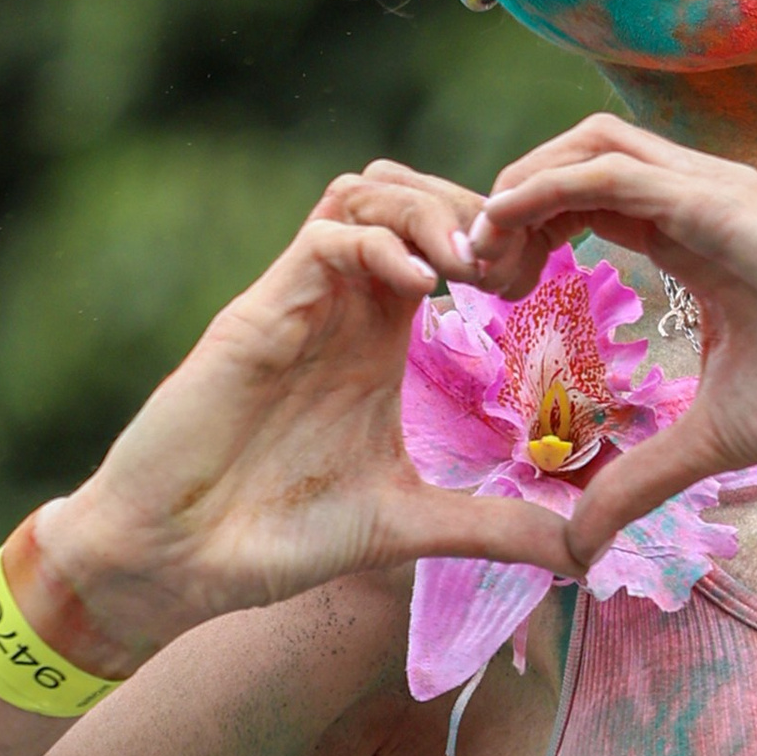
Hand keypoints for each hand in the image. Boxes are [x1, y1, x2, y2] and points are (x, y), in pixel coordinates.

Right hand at [36, 192, 579, 655]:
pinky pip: (323, 239)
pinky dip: (379, 244)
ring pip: (363, 193)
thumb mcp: (410, 528)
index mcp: (377, 340)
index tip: (545, 284)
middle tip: (516, 265)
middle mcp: (339, 308)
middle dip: (472, 209)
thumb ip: (494, 528)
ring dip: (428, 211)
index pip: (441, 239)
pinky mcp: (256, 317)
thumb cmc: (275, 538)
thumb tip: (584, 555)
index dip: (500, 240)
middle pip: (408, 193)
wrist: (172, 562)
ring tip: (472, 269)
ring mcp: (296, 305)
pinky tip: (422, 289)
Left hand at [459, 119, 756, 565]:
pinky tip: (505, 229)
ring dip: (518, 187)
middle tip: (469, 271)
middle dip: (510, 204)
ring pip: (585, 147)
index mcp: (697, 239)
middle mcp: (699, 200)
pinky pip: (610, 169)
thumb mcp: (709, 445)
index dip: (530, 233)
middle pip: (575, 162)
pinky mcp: (720, 201)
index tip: (490, 294)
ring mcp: (711, 191)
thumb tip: (578, 544)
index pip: (590, 203)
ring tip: (480, 250)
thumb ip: (640, 481)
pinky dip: (546, 187)